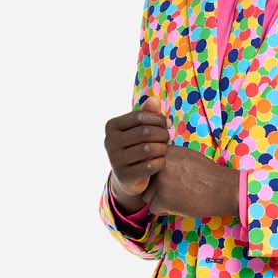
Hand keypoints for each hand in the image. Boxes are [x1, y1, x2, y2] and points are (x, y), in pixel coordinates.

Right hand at [105, 92, 169, 210]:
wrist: (127, 178)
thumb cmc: (136, 147)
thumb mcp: (139, 128)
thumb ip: (147, 113)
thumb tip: (155, 100)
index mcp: (111, 126)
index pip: (139, 117)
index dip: (158, 119)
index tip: (168, 124)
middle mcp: (109, 142)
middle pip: (145, 133)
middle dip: (162, 134)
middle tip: (168, 138)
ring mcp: (115, 160)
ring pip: (149, 149)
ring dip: (162, 148)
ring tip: (164, 148)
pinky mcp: (124, 176)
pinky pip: (150, 166)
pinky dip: (160, 162)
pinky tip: (161, 161)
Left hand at [145, 140, 239, 221]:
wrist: (223, 189)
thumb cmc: (209, 174)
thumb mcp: (187, 156)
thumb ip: (169, 158)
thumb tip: (154, 164)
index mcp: (166, 152)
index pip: (149, 165)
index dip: (157, 175)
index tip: (173, 179)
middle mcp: (160, 164)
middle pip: (145, 181)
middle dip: (155, 188)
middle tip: (174, 191)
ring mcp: (160, 182)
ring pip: (147, 195)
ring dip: (158, 200)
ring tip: (177, 198)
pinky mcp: (163, 199)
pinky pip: (153, 208)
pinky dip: (164, 211)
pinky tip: (178, 206)